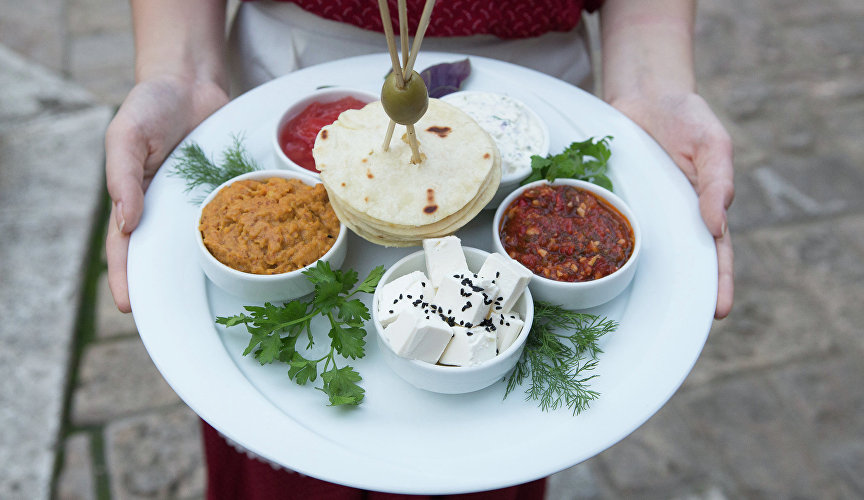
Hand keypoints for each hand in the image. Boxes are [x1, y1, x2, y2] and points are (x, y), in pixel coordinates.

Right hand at [105, 75, 227, 311]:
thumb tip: (128, 222)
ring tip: (221, 301)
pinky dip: (244, 237)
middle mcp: (165, 207)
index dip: (125, 277)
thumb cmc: (150, 106)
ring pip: (202, 243)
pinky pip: (233, 217)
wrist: (190, 81)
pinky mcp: (226, 191)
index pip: (124, 247)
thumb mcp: (125, 136)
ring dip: (210, 269)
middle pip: (164, 255)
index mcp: (134, 199)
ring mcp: (196, 202)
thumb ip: (123, 177)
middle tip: (176, 319)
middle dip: (168, 287)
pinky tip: (258, 258)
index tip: (130, 307)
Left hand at [610, 92, 734, 318]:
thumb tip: (718, 225)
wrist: (645, 93)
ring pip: (637, 252)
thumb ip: (718, 182)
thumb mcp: (712, 144)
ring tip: (628, 312)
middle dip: (676, 297)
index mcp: (704, 207)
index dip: (719, 282)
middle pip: (676, 264)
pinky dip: (597, 247)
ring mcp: (641, 212)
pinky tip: (586, 268)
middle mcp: (672, 217)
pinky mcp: (612, 201)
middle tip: (673, 328)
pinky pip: (605, 227)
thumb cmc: (686, 117)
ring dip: (632, 280)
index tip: (718, 312)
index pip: (717, 253)